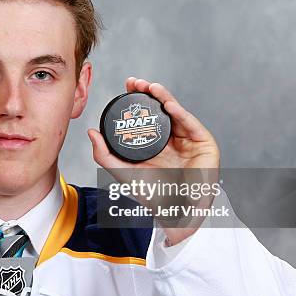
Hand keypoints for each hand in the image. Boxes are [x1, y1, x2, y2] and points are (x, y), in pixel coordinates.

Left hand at [87, 77, 220, 243]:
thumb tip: (91, 133)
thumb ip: (104, 156)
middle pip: (161, 109)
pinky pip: (191, 124)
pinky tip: (168, 105)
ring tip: (151, 88)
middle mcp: (172, 138)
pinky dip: (180, 113)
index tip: (126, 86)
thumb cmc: (152, 196)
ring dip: (163, 97)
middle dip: (149, 93)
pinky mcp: (204, 143)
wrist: (175, 213)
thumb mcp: (124, 173)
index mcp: (155, 142)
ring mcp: (189, 139)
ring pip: (176, 112)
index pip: (146, 115)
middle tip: (135, 82)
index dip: (137, 100)